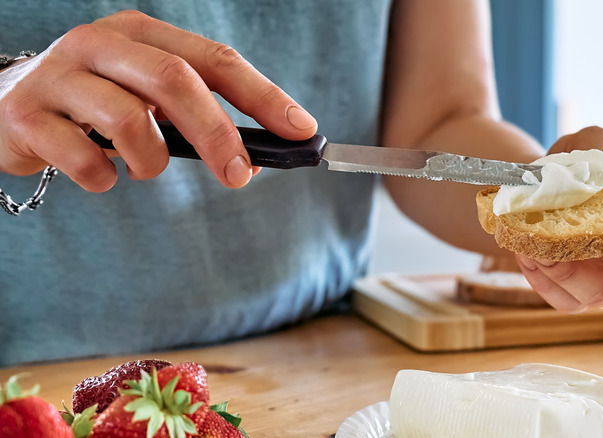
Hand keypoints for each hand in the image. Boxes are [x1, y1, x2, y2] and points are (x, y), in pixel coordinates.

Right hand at [0, 10, 316, 191]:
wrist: (3, 109)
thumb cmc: (94, 106)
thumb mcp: (144, 96)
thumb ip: (193, 115)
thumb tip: (254, 155)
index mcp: (140, 33)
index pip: (214, 59)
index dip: (263, 94)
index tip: (301, 129)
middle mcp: (99, 43)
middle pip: (176, 81)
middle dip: (218, 134)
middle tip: (239, 177)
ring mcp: (59, 75)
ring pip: (130, 121)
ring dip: (151, 162)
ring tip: (141, 167)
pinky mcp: (26, 115)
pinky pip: (84, 160)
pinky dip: (105, 179)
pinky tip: (100, 173)